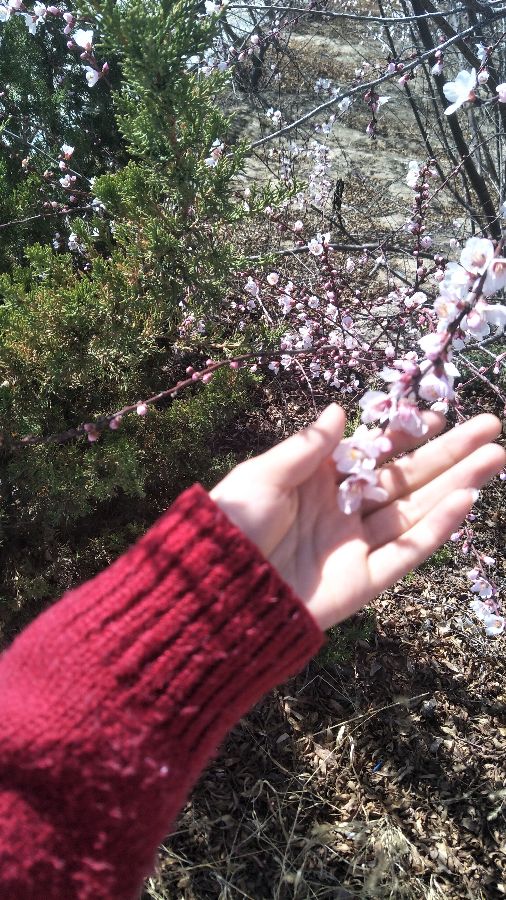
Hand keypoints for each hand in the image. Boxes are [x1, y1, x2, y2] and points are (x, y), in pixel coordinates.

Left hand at [210, 405, 503, 630]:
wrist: (217, 592)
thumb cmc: (232, 526)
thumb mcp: (264, 475)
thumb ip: (307, 447)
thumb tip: (339, 410)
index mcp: (318, 483)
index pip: (373, 453)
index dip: (406, 434)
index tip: (438, 414)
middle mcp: (343, 511)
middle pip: (406, 478)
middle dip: (448, 454)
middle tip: (491, 427)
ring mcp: (356, 547)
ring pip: (416, 511)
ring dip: (456, 484)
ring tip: (496, 457)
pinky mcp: (363, 582)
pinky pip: (408, 553)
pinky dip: (438, 528)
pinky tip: (466, 500)